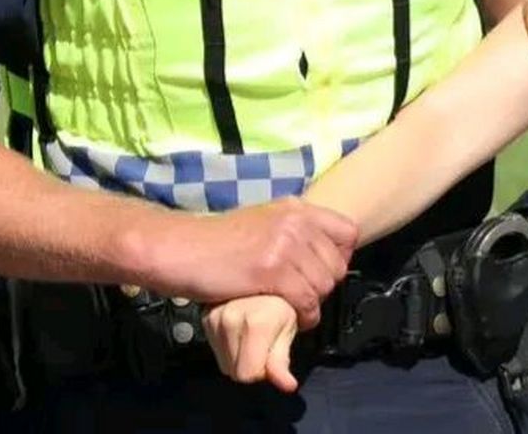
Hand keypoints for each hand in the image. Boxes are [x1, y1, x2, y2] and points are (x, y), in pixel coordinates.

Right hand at [138, 198, 356, 328]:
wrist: (179, 249)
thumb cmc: (214, 242)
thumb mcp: (261, 222)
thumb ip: (291, 231)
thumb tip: (316, 252)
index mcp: (296, 208)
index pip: (348, 231)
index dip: (342, 257)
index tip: (324, 272)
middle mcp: (297, 221)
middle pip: (338, 264)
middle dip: (326, 286)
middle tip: (306, 297)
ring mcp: (286, 244)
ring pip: (324, 285)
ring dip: (314, 304)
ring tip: (298, 311)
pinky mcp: (272, 270)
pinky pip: (306, 300)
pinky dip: (304, 316)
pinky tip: (294, 320)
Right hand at [206, 294, 298, 391]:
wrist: (268, 275)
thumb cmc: (283, 302)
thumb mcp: (288, 331)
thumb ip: (282, 362)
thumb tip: (287, 386)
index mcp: (256, 323)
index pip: (248, 374)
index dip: (262, 372)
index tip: (271, 356)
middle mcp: (231, 319)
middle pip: (234, 372)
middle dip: (250, 365)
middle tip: (263, 343)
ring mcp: (214, 317)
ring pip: (223, 364)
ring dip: (239, 357)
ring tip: (253, 335)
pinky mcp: (205, 317)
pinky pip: (215, 350)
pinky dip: (229, 348)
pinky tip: (240, 331)